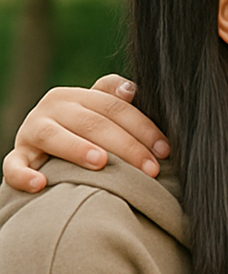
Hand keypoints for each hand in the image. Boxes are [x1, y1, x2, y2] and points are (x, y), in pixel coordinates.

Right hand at [2, 75, 169, 191]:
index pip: (115, 108)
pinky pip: (14, 165)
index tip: (165, 151)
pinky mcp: (18, 155)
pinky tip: (40, 184)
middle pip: (92, 123)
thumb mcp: (102, 114)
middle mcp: (52, 108)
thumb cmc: (88, 134)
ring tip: (101, 162)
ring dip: (77, 148)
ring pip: (53, 136)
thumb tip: (132, 89)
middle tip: (150, 169)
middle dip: (125, 146)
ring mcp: (31, 131)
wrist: (46, 152)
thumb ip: (116, 101)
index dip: (143, 128)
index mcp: (78, 96)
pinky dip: (23, 174)